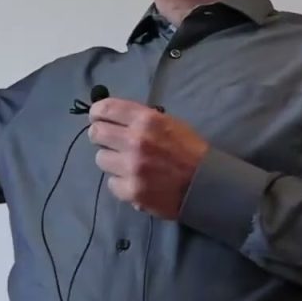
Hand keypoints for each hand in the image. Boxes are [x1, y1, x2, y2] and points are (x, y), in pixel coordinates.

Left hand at [89, 98, 208, 219]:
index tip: (97, 117)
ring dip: (112, 160)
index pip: (106, 109)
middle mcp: (135, 141)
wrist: (206, 183)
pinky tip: (136, 181)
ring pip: (101, 159)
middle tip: (110, 141)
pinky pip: (111, 183)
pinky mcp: (131, 191)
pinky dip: (121, 182)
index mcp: (146, 120)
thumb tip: (112, 117)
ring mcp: (131, 168)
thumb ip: (140, 119)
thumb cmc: (188, 150)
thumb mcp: (168, 123)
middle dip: (101, 136)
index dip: (97, 112)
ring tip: (128, 164)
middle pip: (96, 133)